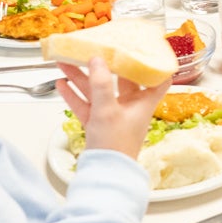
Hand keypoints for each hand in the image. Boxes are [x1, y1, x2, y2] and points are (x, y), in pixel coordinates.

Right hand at [53, 58, 171, 158]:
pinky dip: (75, 95)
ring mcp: (113, 116)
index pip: (159, 80)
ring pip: (98, 91)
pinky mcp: (98, 125)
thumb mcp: (108, 109)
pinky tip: (62, 84)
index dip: (157, 64)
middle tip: (95, 48)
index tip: (149, 48)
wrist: (105, 174)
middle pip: (121, 80)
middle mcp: (130, 108)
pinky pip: (86, 105)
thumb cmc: (115, 145)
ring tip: (67, 61)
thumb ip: (101, 83)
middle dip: (105, 64)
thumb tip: (98, 59)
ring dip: (83, 77)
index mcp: (143, 102)